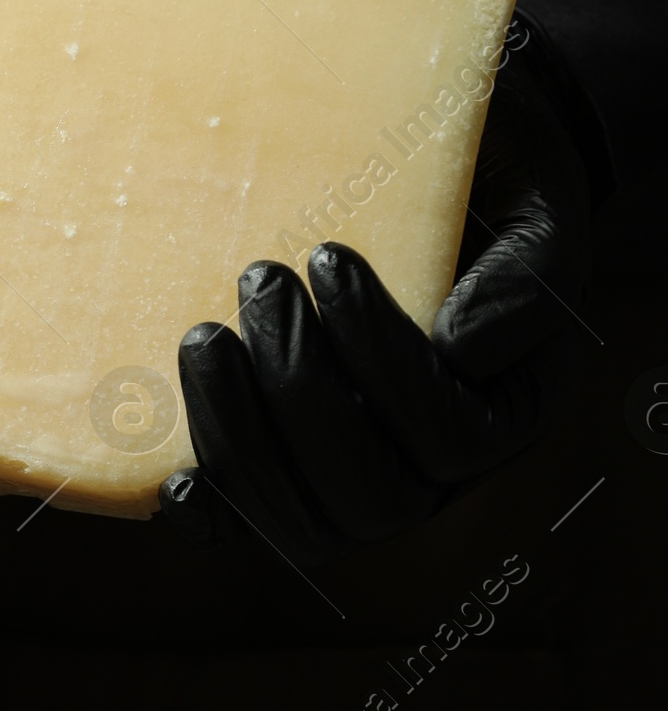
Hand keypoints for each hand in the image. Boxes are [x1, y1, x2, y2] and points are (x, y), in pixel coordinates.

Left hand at [156, 16, 597, 572]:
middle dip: (300, 389)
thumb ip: (523, 278)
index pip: (450, 436)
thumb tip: (460, 347)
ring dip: (241, 437)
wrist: (441, 180)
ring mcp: (359, 481)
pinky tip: (176, 483)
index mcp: (507, 410)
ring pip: (305, 523)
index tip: (328, 257)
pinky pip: (253, 530)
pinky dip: (215, 517)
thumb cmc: (487, 190)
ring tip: (205, 336)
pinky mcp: (288, 474)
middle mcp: (437, 469)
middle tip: (260, 278)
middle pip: (372, 495)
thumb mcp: (534, 210)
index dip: (381, 358)